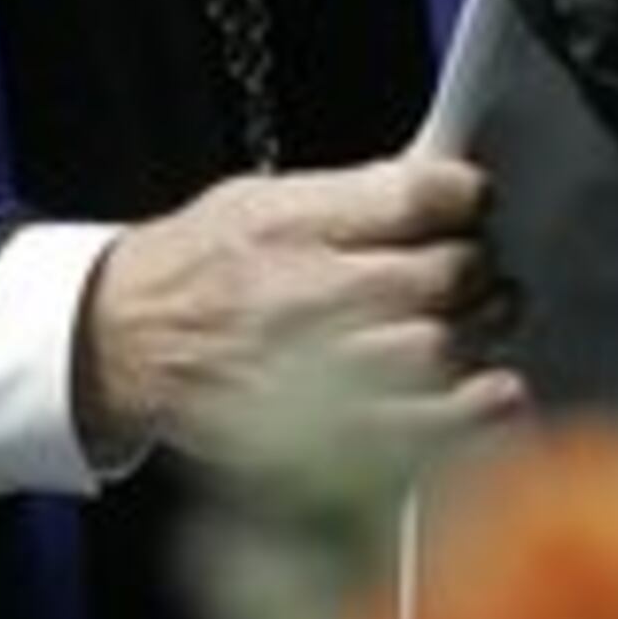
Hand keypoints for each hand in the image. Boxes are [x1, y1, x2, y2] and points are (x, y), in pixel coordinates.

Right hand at [75, 150, 527, 462]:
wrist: (121, 341)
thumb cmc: (199, 265)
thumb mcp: (264, 197)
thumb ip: (354, 193)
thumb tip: (448, 182)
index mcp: (291, 222)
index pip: (416, 196)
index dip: (467, 194)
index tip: (475, 199)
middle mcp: (302, 295)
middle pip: (441, 274)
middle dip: (480, 264)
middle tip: (482, 264)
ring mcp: (308, 372)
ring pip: (438, 349)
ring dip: (483, 330)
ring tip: (487, 316)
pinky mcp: (313, 435)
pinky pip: (418, 429)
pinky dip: (471, 410)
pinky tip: (496, 388)